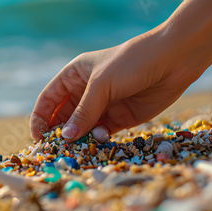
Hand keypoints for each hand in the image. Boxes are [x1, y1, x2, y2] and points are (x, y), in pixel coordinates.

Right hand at [30, 25, 202, 142]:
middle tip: (55, 150)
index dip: (40, 118)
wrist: (173, 60)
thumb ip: (83, 112)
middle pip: (63, 117)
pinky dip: (97, 139)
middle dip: (59, 133)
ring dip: (79, 138)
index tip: (37, 137)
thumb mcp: (102, 85)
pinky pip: (101, 133)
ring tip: (78, 147)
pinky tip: (100, 138)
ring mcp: (102, 106)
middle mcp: (85, 91)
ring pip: (82, 128)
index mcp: (74, 75)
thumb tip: (65, 138)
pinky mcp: (119, 118)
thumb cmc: (131, 63)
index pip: (49, 99)